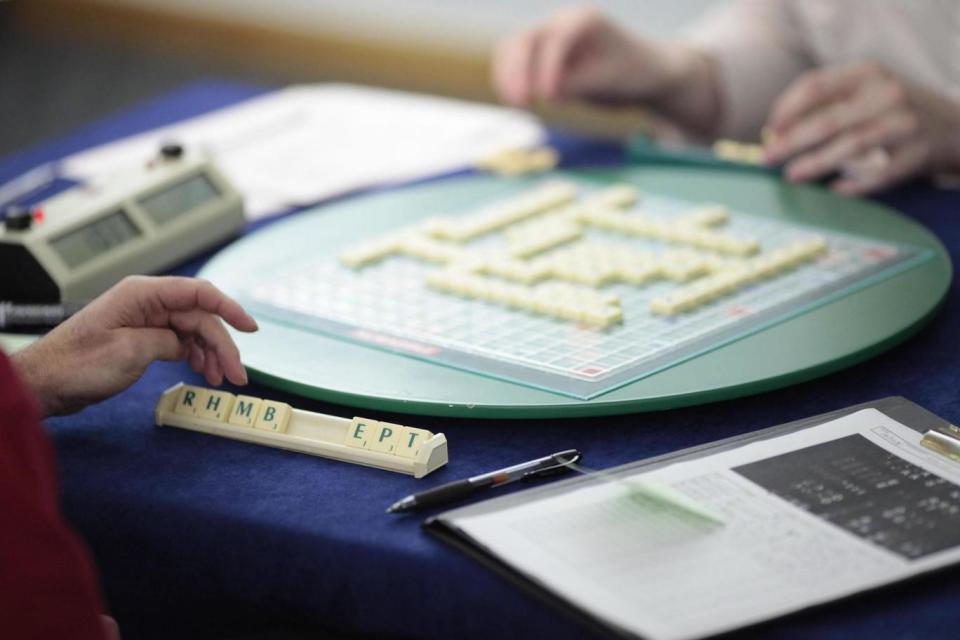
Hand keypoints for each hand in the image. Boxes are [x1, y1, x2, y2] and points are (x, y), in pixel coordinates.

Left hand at [12, 276, 257, 415]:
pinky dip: (195, 357)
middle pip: (200, 318)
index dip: (229, 309)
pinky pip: (181, 342)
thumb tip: (187, 343)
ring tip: (221, 379)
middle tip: (237, 374)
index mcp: (143, 294)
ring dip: (211, 354)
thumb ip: (167, 340)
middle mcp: (148, 302)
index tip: (250, 328)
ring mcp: (147, 319)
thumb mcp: (130, 351)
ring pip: (194, 332)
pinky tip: (203, 372)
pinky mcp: (144, 337)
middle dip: (222, 345)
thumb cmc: (77, 364)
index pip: (199, 293)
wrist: (47, 383)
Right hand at [492, 7, 720, 134]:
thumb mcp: (607, 80)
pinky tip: (513, 100)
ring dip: (508, 75)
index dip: (548, 69)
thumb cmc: (630, 73)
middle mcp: (562, 20)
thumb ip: (576, 83)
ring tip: (515, 104)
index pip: (557, 40)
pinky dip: (510, 78)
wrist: (642, 71)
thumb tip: (542, 91)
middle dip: (519, 71)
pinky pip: (515, 60)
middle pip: (527, 39)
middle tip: (521, 103)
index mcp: (585, 19)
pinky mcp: (541, 52)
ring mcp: (549, 34)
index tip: (549, 98)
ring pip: (514, 47)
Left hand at [764, 63, 959, 194]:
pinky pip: (880, 174)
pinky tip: (835, 190)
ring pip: (851, 146)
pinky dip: (855, 185)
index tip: (770, 130)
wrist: (954, 125)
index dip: (787, 109)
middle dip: (791, 142)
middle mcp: (887, 94)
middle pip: (828, 121)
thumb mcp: (866, 91)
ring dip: (816, 163)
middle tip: (767, 158)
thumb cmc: (893, 110)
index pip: (816, 86)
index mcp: (868, 73)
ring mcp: (905, 124)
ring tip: (792, 175)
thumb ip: (827, 103)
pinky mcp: (918, 153)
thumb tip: (777, 132)